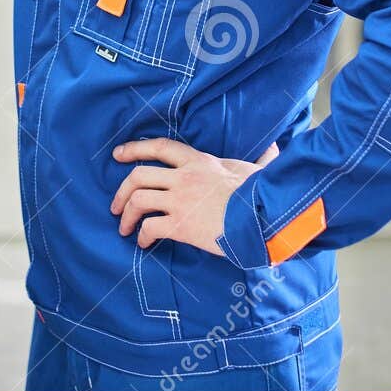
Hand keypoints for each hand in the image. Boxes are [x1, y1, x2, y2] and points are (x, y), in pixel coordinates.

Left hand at [109, 138, 279, 256]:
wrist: (267, 219)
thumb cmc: (265, 194)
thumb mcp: (257, 170)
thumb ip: (259, 160)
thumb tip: (275, 149)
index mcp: (199, 160)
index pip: (158, 147)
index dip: (134, 149)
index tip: (117, 154)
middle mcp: (184, 177)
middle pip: (138, 176)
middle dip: (121, 191)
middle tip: (116, 206)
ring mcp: (180, 200)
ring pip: (138, 201)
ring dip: (126, 215)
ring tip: (124, 228)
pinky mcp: (182, 225)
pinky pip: (150, 228)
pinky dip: (142, 236)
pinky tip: (144, 243)